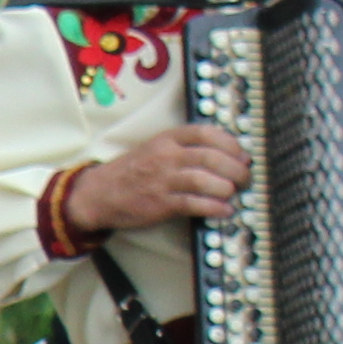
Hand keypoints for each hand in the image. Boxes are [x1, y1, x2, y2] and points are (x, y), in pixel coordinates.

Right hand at [59, 126, 246, 234]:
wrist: (97, 194)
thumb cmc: (130, 172)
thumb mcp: (155, 148)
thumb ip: (184, 147)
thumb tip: (224, 155)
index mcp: (166, 139)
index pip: (206, 133)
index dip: (230, 143)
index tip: (241, 154)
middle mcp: (166, 157)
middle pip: (212, 157)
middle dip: (236, 169)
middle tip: (244, 177)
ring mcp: (163, 181)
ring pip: (206, 180)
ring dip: (227, 188)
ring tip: (233, 193)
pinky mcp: (161, 204)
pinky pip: (195, 204)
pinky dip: (215, 208)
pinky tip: (224, 210)